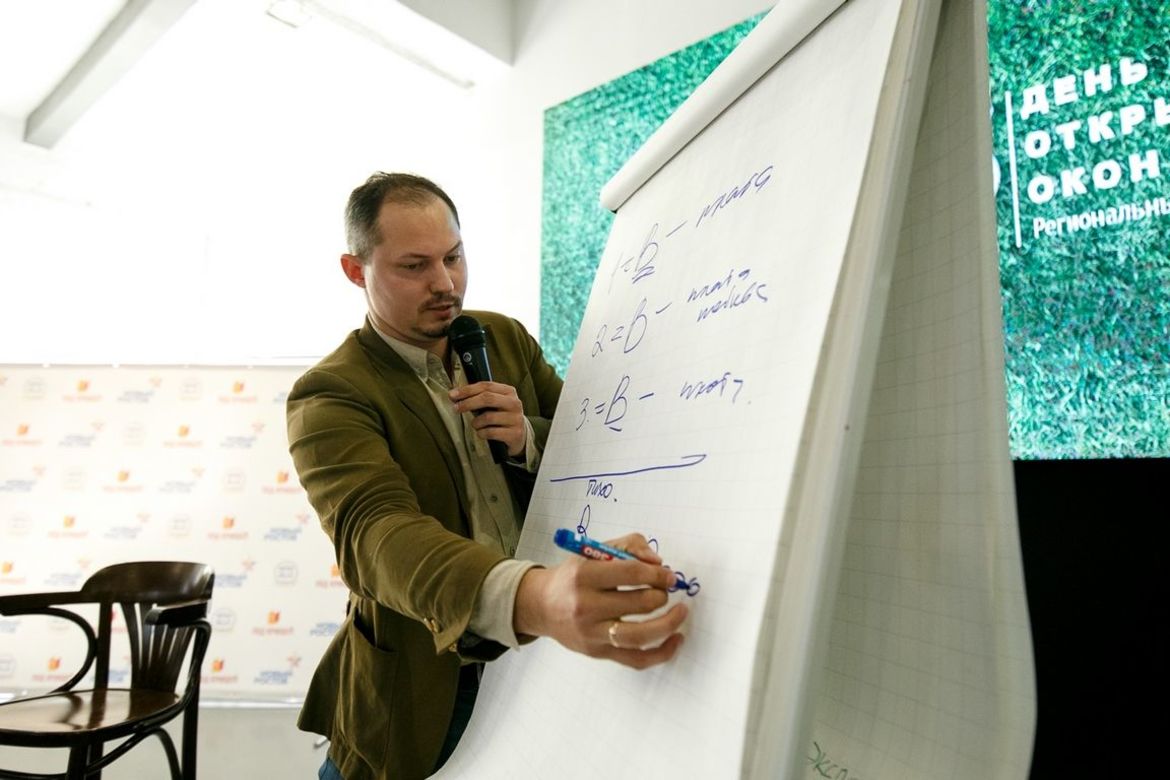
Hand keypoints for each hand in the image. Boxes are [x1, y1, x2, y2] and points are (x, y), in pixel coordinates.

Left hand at [449, 381, 526, 456]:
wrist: (520, 436)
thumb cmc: (502, 416)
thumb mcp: (495, 403)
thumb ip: (479, 397)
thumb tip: (455, 395)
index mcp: (509, 392)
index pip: (486, 386)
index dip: (467, 390)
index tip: (452, 395)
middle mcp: (514, 403)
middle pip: (487, 398)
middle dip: (468, 403)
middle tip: (456, 408)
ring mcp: (516, 419)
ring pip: (488, 417)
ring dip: (476, 422)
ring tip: (475, 425)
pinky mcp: (514, 434)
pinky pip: (491, 432)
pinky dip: (481, 433)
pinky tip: (481, 433)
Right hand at [513, 533, 687, 668]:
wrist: (541, 606)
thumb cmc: (571, 577)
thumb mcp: (592, 551)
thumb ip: (628, 546)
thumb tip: (658, 563)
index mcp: (584, 576)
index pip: (631, 573)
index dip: (657, 573)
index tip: (668, 575)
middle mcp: (586, 607)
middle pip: (639, 603)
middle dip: (661, 594)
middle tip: (666, 589)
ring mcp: (592, 634)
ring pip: (640, 636)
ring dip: (668, 623)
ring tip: (680, 612)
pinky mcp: (598, 653)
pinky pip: (636, 660)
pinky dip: (661, 653)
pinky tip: (676, 639)